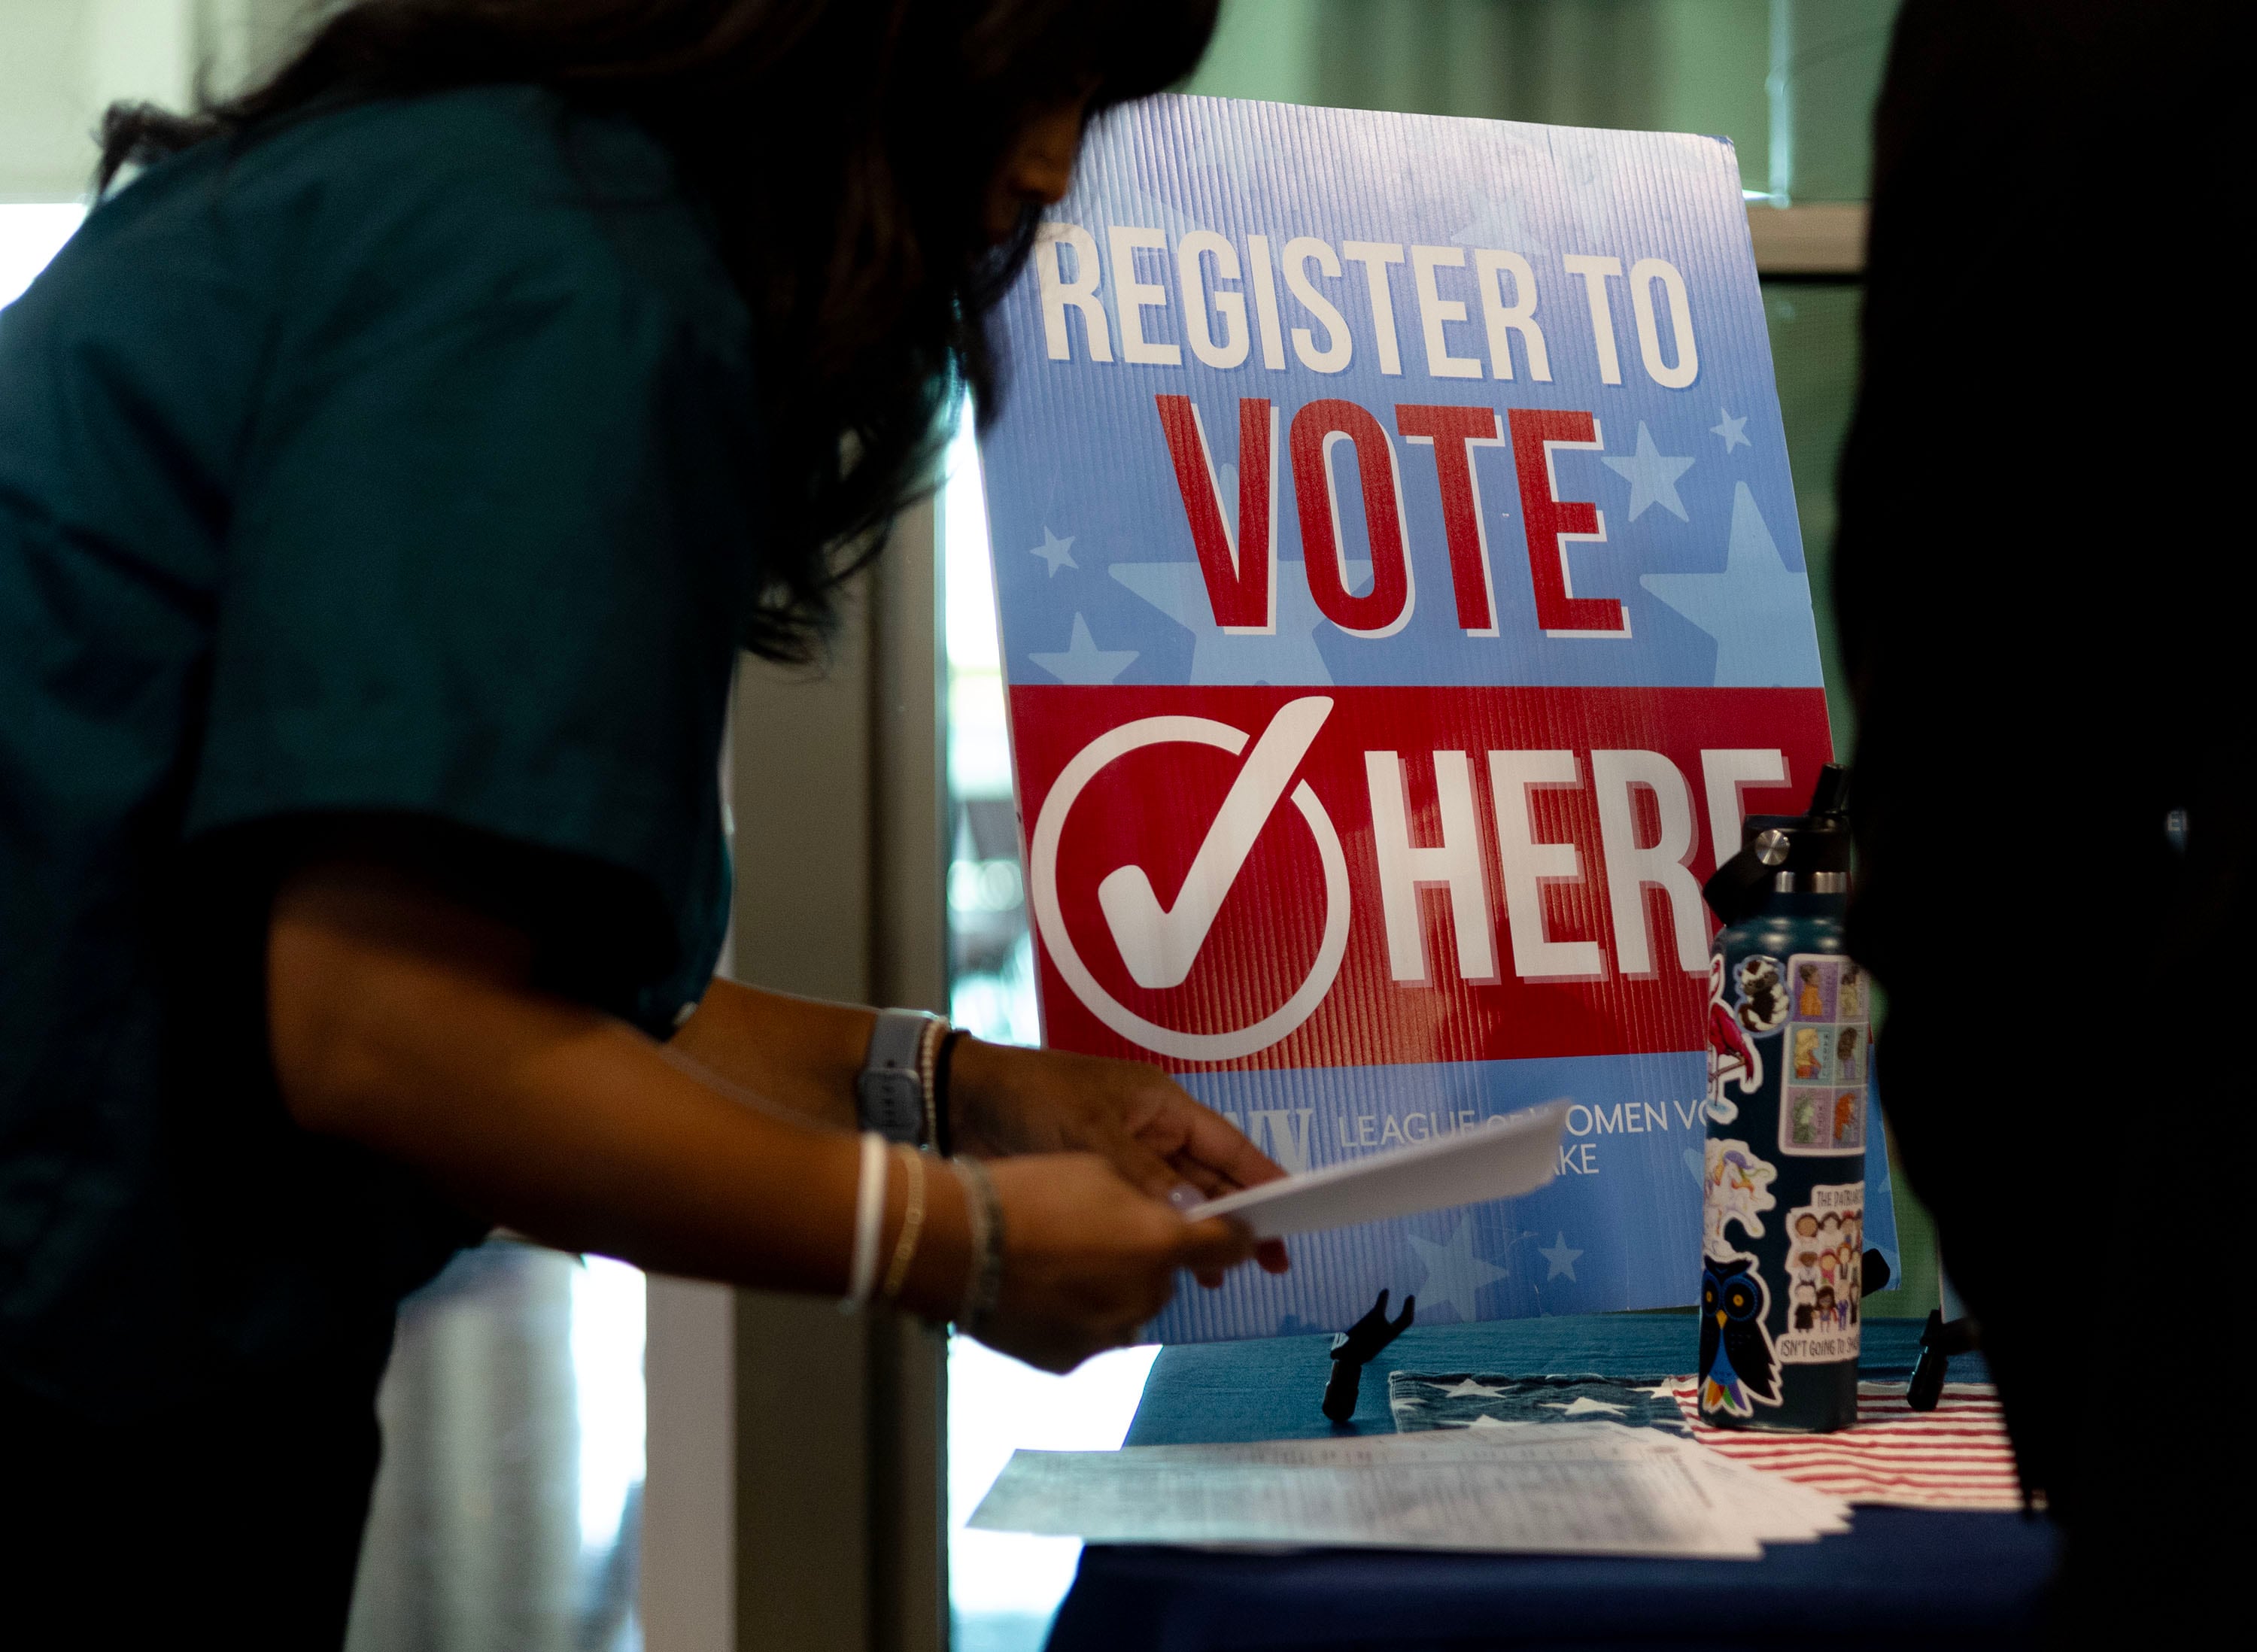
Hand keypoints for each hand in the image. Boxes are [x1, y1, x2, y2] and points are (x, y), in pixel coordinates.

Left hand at [948, 1038, 1290, 1280]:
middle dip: (1236, 1218)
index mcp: (1163, 1107)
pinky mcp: (1098, 1181)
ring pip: (1177, 1201)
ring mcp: (1127, 1158)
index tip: (1291, 1217)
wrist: (964, 1099)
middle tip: (1263, 1263)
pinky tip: (1162, 1265)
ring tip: (1215, 1277)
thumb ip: (1143, 1175)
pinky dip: (1157, 1236)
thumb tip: (1189, 1215)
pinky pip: (1143, 1212)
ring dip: (1196, 1233)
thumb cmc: (1033, 1099)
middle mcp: (1153, 1132)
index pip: (1229, 1147)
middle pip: (1210, 1178)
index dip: (1263, 1182)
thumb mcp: (1092, 1132)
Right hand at [971, 1154, 1257, 1372]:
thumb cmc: (1027, 1191)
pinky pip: (1090, 1334)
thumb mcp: (1098, 1170)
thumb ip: (1144, 1199)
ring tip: (1062, 1263)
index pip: (1226, 1247)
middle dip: (1147, 1259)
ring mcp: (1109, 1334)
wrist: (956, 1243)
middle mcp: (1145, 1296)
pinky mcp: (1071, 1361)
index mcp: (1160, 1243)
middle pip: (1166, 1277)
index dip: (1234, 1238)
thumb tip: (1163, 1220)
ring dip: (1113, 1288)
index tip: (1235, 1235)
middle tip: (1100, 1235)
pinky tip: (1041, 1291)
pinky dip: (1077, 1316)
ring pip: (1129, 1308)